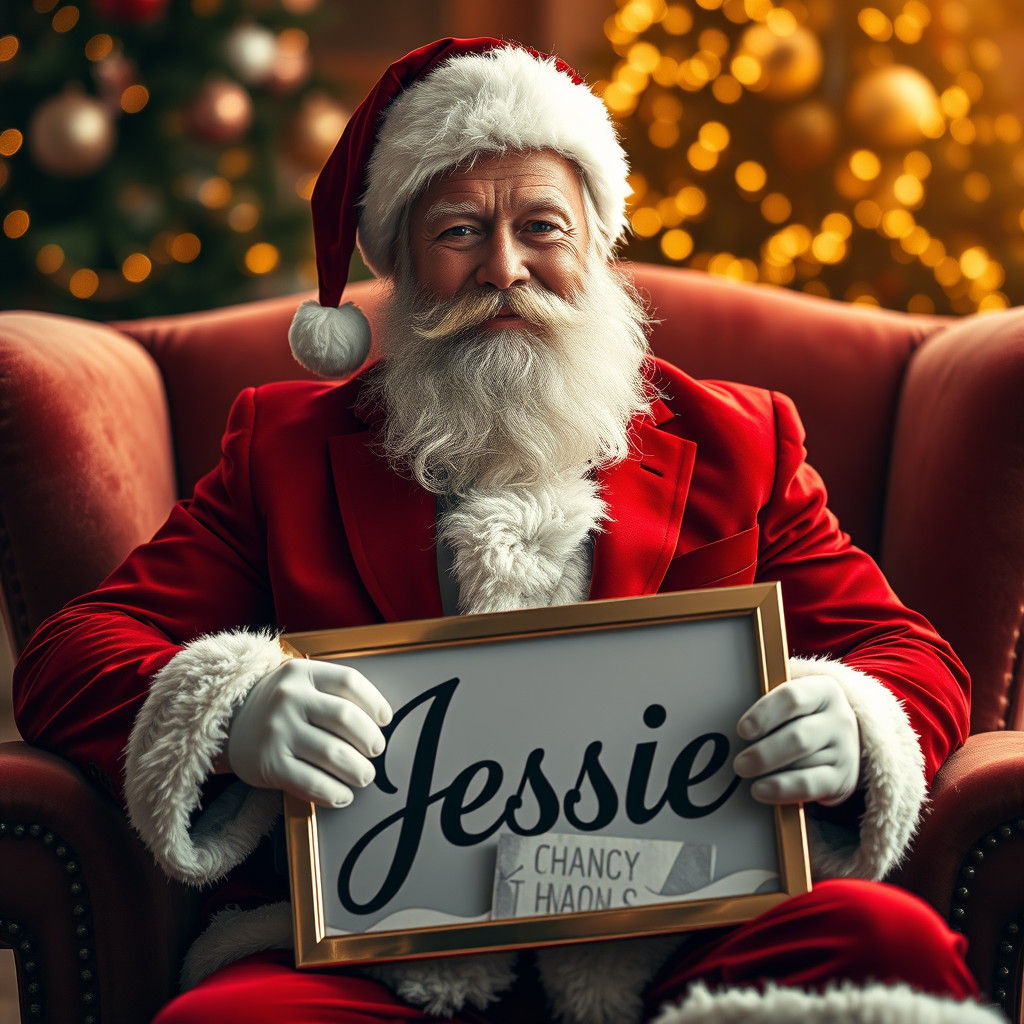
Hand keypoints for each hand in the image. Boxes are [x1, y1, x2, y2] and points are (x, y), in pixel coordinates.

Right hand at [227, 658, 392, 807]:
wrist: (227, 724)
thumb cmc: (279, 706)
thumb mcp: (302, 684)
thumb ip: (334, 693)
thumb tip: (380, 722)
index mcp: (301, 673)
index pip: (349, 681)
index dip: (375, 702)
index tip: (384, 720)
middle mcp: (288, 699)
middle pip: (346, 718)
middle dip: (370, 739)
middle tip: (376, 750)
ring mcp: (276, 731)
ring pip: (334, 754)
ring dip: (359, 770)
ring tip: (363, 775)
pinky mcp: (268, 765)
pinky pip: (312, 783)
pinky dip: (335, 793)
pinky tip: (343, 794)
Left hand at [733, 674, 859, 806]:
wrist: (840, 742)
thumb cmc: (801, 717)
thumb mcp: (790, 704)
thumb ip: (767, 705)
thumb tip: (726, 717)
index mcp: (823, 691)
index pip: (792, 698)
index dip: (764, 714)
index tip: (742, 730)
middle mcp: (839, 719)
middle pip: (798, 737)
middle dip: (763, 754)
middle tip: (739, 764)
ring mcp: (845, 749)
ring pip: (803, 764)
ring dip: (771, 771)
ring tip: (746, 773)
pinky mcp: (843, 778)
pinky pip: (809, 786)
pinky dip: (782, 789)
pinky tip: (760, 790)